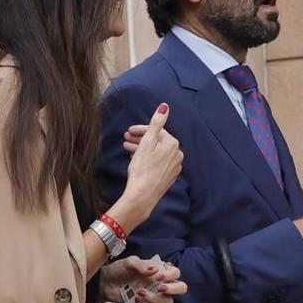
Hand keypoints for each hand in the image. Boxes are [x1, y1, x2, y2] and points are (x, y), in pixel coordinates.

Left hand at [102, 256, 187, 302]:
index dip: (171, 276)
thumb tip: (155, 270)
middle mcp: (160, 283)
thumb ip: (142, 265)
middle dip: (173, 289)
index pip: (176, 273)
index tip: (158, 276)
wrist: (106, 283)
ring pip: (168, 302)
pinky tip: (136, 299)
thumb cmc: (119, 269)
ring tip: (139, 293)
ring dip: (155, 299)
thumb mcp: (129, 262)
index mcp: (159, 270)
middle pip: (181, 288)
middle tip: (159, 288)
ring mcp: (155, 295)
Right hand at [110, 104, 181, 230]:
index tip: (128, 131)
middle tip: (125, 139)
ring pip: (156, 152)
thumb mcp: (147, 142)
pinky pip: (158, 163)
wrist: (142, 196)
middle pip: (156, 142)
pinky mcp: (168, 177)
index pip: (156, 131)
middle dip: (140, 139)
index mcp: (173, 144)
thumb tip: (165, 106)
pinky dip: (147, 159)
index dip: (140, 130)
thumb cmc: (142, 169)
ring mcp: (174, 167)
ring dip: (142, 149)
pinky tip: (136, 160)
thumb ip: (156, 123)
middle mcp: (177, 155)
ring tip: (127, 149)